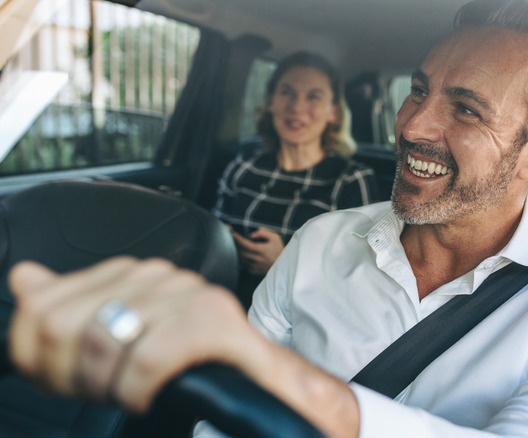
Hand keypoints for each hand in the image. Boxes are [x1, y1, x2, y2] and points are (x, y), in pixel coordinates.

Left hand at [8, 258, 255, 411]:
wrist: (258, 380)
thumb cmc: (191, 364)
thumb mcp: (118, 341)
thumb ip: (71, 309)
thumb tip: (25, 278)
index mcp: (128, 273)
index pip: (42, 307)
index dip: (42, 359)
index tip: (71, 382)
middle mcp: (155, 273)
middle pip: (63, 325)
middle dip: (71, 376)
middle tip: (102, 393)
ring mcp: (185, 292)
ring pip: (101, 343)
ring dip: (108, 387)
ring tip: (130, 394)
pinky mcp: (210, 318)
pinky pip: (145, 360)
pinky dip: (137, 392)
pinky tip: (150, 395)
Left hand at [230, 227, 284, 275]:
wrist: (285, 266)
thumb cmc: (279, 250)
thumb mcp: (275, 238)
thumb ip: (264, 233)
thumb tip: (251, 235)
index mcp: (261, 250)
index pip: (246, 244)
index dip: (238, 239)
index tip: (232, 234)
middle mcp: (256, 259)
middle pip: (240, 252)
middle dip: (234, 244)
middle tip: (230, 238)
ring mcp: (254, 266)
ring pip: (240, 259)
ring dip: (236, 252)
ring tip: (234, 245)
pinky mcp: (254, 271)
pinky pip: (243, 265)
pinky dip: (241, 260)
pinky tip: (242, 255)